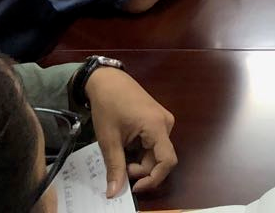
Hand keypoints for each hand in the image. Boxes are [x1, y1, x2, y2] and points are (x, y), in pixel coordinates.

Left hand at [84, 67, 177, 195]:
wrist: (107, 80)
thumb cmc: (108, 106)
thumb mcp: (109, 140)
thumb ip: (115, 167)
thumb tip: (114, 193)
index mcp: (157, 127)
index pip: (167, 161)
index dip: (153, 179)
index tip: (133, 186)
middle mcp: (166, 123)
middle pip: (160, 158)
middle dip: (141, 169)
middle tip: (120, 167)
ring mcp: (163, 120)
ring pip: (156, 151)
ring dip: (139, 160)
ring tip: (120, 152)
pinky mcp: (157, 119)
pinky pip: (154, 142)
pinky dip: (140, 150)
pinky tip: (126, 144)